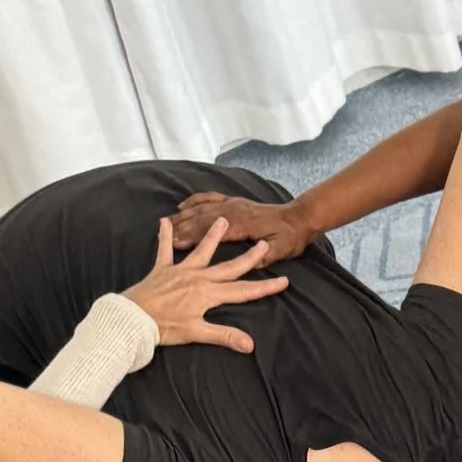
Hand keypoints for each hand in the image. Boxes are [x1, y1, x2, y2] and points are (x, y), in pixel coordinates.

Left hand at [123, 219, 288, 352]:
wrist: (133, 318)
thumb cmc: (164, 327)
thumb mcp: (197, 333)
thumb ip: (225, 336)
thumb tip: (250, 345)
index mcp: (208, 294)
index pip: (244, 291)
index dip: (265, 287)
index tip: (284, 281)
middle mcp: (198, 278)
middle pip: (229, 267)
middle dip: (249, 257)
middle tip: (263, 244)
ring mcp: (180, 271)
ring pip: (201, 251)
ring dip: (213, 236)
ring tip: (222, 220)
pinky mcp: (162, 270)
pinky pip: (165, 250)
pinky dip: (165, 236)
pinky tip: (164, 221)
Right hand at [166, 192, 311, 264]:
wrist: (298, 218)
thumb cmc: (290, 238)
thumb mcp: (281, 250)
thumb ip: (266, 256)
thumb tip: (252, 263)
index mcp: (242, 223)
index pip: (211, 230)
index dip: (193, 236)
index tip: (176, 244)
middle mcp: (233, 210)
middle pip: (201, 218)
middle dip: (181, 227)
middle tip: (163, 237)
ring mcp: (232, 203)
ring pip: (201, 208)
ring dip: (183, 216)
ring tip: (165, 223)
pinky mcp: (233, 202)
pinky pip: (208, 198)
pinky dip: (193, 201)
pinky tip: (181, 206)